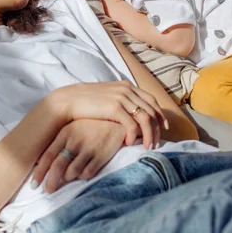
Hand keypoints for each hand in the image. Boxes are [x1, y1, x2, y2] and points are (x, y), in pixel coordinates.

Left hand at [32, 118, 125, 192]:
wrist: (116, 120)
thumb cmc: (90, 126)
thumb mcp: (72, 129)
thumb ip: (58, 143)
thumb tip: (41, 161)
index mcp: (65, 133)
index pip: (48, 156)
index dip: (39, 173)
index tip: (34, 185)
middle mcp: (75, 141)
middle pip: (58, 167)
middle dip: (51, 182)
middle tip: (48, 191)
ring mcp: (88, 149)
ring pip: (72, 172)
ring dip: (68, 178)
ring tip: (69, 177)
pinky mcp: (101, 156)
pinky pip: (87, 173)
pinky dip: (83, 176)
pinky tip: (83, 172)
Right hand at [53, 81, 167, 146]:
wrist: (68, 101)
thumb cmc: (86, 102)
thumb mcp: (108, 96)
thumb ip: (121, 100)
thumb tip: (132, 113)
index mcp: (127, 86)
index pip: (151, 100)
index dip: (160, 115)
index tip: (163, 128)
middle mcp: (127, 90)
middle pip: (151, 110)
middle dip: (157, 128)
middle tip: (156, 143)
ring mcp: (122, 98)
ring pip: (145, 119)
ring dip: (149, 135)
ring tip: (147, 146)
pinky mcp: (114, 108)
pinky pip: (132, 125)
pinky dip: (134, 136)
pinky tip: (129, 143)